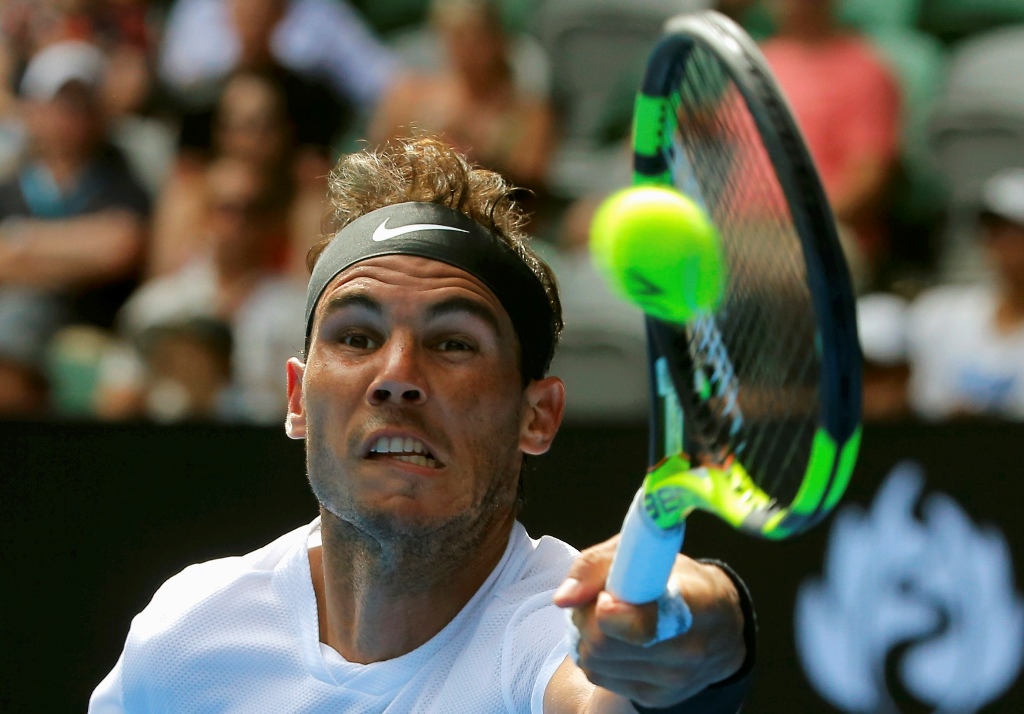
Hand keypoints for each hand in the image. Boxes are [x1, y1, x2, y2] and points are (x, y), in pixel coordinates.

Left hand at [553, 535, 746, 708]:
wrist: (720, 625)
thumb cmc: (677, 577)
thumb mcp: (644, 551)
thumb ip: (597, 565)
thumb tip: (564, 598)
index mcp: (695, 603)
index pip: (643, 626)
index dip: (609, 612)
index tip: (605, 597)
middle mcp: (688, 649)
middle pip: (604, 645)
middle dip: (586, 618)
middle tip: (597, 599)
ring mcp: (673, 680)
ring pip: (595, 662)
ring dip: (587, 637)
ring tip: (606, 617)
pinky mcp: (657, 697)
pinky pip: (600, 677)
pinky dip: (597, 655)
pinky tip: (614, 638)